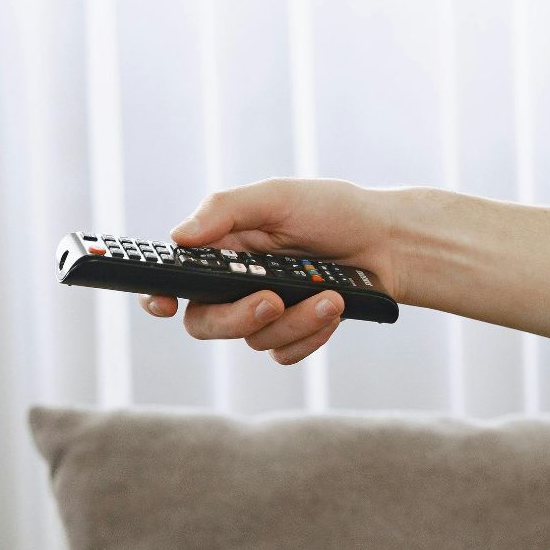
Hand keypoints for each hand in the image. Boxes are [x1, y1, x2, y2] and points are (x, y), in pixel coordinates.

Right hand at [137, 177, 410, 364]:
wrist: (391, 241)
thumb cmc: (334, 211)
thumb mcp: (278, 197)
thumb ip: (226, 211)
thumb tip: (179, 237)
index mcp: (221, 250)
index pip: (173, 280)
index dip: (157, 295)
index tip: (164, 303)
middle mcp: (235, 285)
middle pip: (206, 322)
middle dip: (238, 317)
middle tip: (272, 300)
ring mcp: (266, 312)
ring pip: (254, 339)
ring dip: (295, 320)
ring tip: (330, 296)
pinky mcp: (295, 332)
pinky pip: (284, 352)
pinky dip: (310, 334)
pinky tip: (335, 308)